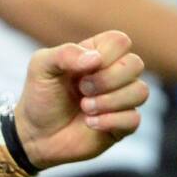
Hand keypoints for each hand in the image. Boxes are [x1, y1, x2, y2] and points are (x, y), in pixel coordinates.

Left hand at [14, 30, 147, 168]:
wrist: (36, 135)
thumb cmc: (40, 96)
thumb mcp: (41, 66)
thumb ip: (65, 54)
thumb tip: (96, 59)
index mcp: (98, 53)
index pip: (120, 41)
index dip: (105, 55)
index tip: (82, 69)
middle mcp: (114, 74)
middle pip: (136, 64)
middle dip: (107, 79)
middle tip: (82, 89)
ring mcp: (121, 100)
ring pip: (141, 91)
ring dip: (110, 101)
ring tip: (85, 108)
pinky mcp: (122, 125)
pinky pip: (134, 119)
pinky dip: (110, 121)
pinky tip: (90, 123)